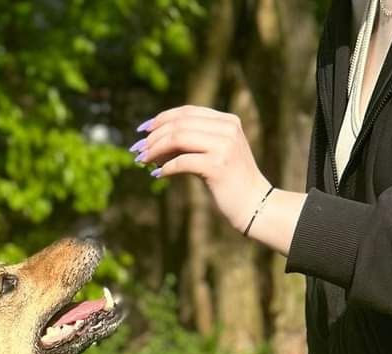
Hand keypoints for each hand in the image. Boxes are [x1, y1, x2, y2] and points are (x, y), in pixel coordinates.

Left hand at [132, 106, 270, 233]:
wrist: (253, 204)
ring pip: (179, 138)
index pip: (187, 111)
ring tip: (143, 161)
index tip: (143, 129)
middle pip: (180, 123)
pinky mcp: (217, 166)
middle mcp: (227, 128)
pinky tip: (157, 174)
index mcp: (227, 121)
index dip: (162, 118)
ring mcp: (224, 145)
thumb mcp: (214, 154)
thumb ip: (194, 143)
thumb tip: (156, 144)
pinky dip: (166, 168)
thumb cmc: (229, 182)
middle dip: (154, 135)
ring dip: (156, 150)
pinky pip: (182, 162)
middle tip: (138, 149)